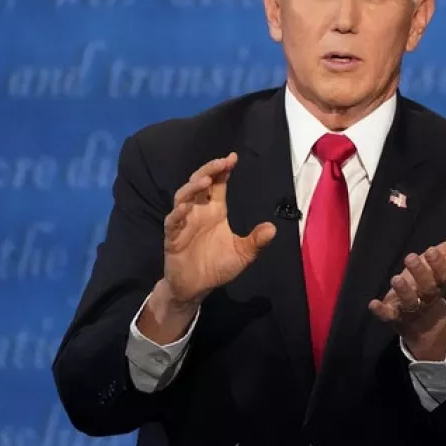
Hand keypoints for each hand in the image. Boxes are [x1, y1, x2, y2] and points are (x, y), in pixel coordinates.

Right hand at [161, 152, 276, 307]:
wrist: (195, 288)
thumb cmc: (217, 266)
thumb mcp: (242, 254)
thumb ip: (255, 241)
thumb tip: (273, 228)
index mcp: (215, 211)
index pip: (218, 185)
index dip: (223, 170)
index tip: (233, 158)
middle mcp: (198, 212)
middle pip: (200, 184)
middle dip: (209, 170)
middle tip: (221, 162)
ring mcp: (184, 223)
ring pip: (183, 197)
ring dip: (193, 187)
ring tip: (206, 180)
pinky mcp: (173, 237)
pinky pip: (173, 222)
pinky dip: (178, 214)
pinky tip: (186, 208)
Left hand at [369, 223, 445, 342]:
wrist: (422, 319)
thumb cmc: (431, 281)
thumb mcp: (443, 262)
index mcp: (440, 283)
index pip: (443, 275)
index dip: (438, 264)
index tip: (431, 251)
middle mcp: (427, 296)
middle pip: (427, 288)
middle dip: (420, 273)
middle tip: (410, 257)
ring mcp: (411, 308)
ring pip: (410, 302)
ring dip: (404, 291)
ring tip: (396, 278)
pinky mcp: (395, 315)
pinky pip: (388, 315)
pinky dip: (382, 311)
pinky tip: (373, 303)